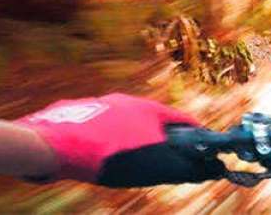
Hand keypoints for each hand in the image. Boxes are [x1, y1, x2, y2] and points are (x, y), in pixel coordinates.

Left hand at [15, 93, 223, 186]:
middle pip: (153, 121)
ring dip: (132, 140)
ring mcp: (99, 106)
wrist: (54, 144)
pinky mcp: (76, 116)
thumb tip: (215, 169)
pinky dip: (106, 143)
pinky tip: (100, 158)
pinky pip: (99, 130)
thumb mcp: (155, 165)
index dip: (196, 136)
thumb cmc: (111, 154)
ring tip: (130, 160)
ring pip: (124, 124)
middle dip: (162, 139)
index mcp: (149, 108)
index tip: (204, 149)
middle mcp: (125, 101)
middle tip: (164, 159)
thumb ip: (185, 167)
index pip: (182, 120)